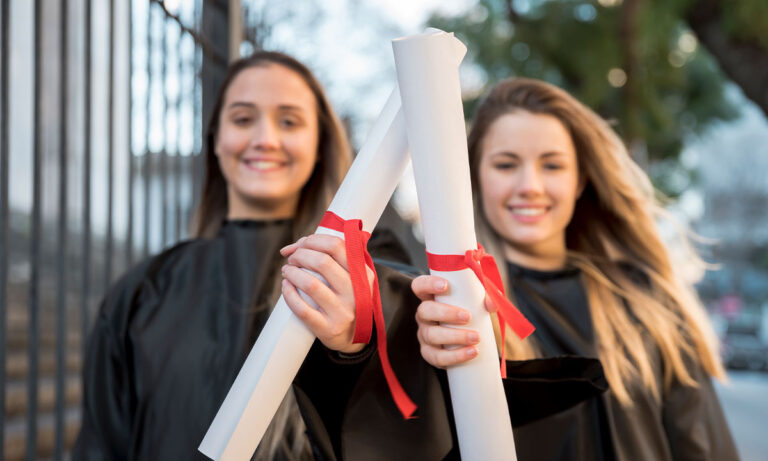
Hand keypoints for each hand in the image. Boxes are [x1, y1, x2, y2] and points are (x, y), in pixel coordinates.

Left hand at [280, 235, 367, 353]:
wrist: (353, 336)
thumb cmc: (345, 298)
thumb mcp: (350, 277)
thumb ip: (330, 257)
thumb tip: (292, 247)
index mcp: (363, 274)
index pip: (336, 245)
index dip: (313, 240)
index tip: (301, 245)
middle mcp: (356, 292)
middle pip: (322, 261)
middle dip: (300, 255)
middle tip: (292, 259)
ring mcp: (343, 312)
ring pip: (310, 284)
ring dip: (292, 272)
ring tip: (287, 271)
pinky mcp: (328, 329)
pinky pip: (302, 309)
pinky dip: (289, 294)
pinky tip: (286, 286)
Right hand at [412, 275, 494, 367]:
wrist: (467, 341)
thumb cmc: (468, 313)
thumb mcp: (475, 301)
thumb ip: (484, 297)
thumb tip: (492, 304)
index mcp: (431, 298)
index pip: (420, 286)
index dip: (428, 284)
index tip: (446, 286)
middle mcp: (424, 315)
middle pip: (425, 311)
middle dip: (446, 313)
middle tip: (467, 317)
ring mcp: (424, 335)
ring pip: (432, 335)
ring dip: (455, 336)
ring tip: (476, 338)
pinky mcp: (429, 354)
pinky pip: (437, 357)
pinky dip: (456, 356)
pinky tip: (471, 352)